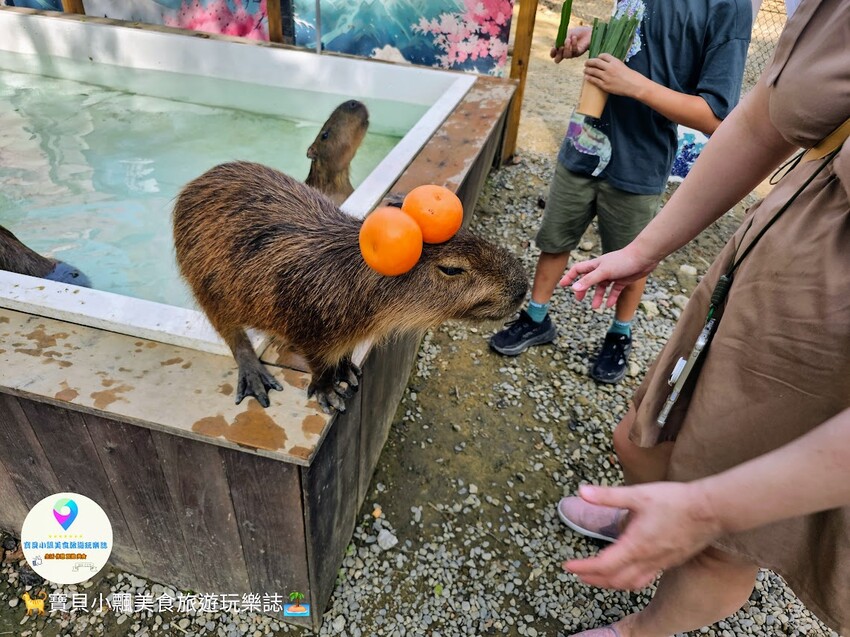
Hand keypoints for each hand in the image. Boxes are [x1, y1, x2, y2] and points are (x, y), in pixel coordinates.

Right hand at [551, 26, 591, 62]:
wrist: (587, 32)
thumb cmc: (576, 32)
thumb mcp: (566, 34)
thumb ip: (561, 39)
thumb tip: (558, 45)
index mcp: (560, 48)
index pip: (553, 54)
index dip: (552, 53)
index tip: (554, 48)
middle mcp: (564, 53)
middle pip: (557, 60)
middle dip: (558, 54)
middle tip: (561, 47)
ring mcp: (571, 54)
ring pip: (566, 56)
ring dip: (566, 47)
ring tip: (568, 39)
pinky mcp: (578, 53)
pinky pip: (574, 51)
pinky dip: (573, 44)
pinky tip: (574, 38)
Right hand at [559, 244, 657, 307]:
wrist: (644, 257)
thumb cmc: (623, 261)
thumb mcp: (603, 272)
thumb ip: (589, 280)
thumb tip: (574, 288)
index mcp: (595, 265)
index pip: (578, 270)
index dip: (570, 277)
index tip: (562, 285)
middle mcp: (602, 270)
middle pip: (588, 280)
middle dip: (583, 290)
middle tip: (579, 299)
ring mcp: (613, 275)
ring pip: (602, 287)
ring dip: (598, 297)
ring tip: (595, 307)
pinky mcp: (622, 280)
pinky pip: (614, 291)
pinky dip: (611, 298)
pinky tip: (609, 305)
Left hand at [562, 482, 722, 589]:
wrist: (711, 510)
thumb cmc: (676, 501)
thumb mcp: (638, 494)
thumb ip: (608, 495)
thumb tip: (582, 492)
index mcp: (636, 545)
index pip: (603, 564)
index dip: (583, 568)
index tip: (567, 566)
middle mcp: (648, 559)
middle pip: (614, 580)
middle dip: (593, 579)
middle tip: (577, 573)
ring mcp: (660, 563)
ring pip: (630, 583)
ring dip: (610, 583)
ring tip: (596, 577)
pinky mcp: (670, 561)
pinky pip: (645, 579)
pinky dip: (628, 581)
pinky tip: (626, 572)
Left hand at [584, 53, 646, 97]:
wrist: (634, 85)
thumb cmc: (630, 76)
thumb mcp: (622, 65)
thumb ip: (614, 64)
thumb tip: (606, 64)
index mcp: (615, 61)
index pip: (603, 56)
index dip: (598, 56)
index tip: (596, 58)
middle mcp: (609, 68)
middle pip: (596, 62)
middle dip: (589, 62)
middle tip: (586, 63)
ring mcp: (606, 77)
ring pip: (593, 71)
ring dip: (587, 70)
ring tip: (584, 70)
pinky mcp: (605, 85)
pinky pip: (594, 80)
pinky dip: (589, 78)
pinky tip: (586, 77)